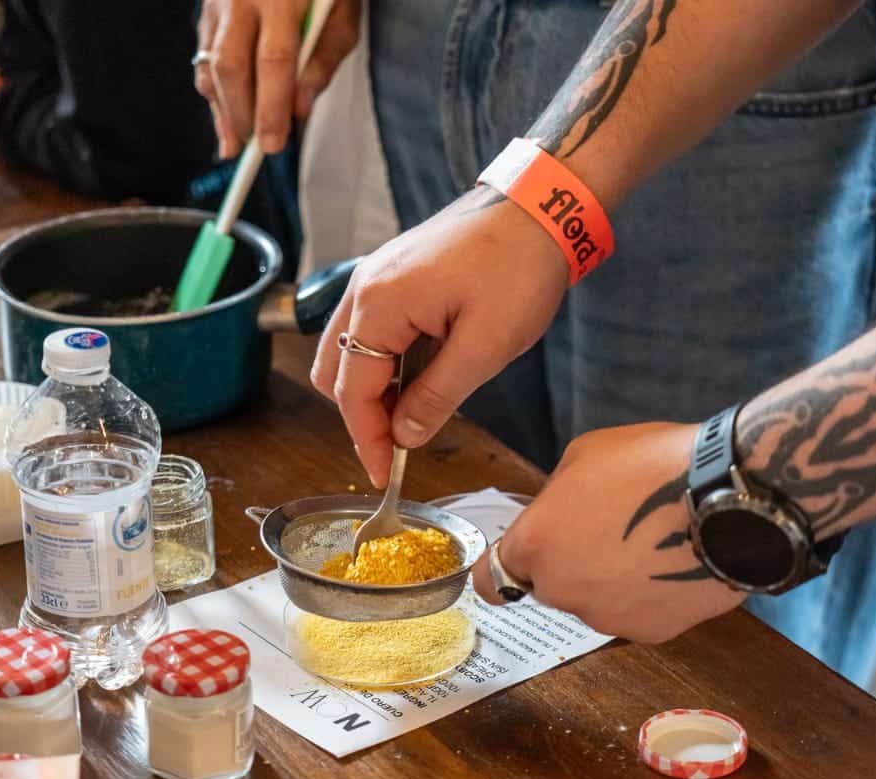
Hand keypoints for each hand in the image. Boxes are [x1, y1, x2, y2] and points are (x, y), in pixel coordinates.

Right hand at [195, 0, 361, 157]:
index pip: (273, 60)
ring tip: (235, 144)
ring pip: (210, 66)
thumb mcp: (342, 13)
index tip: (274, 142)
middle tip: (255, 149)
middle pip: (231, 67)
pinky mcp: (207, 12)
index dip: (271, 107)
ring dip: (223, 110)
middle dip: (241, 115)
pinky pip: (204, 59)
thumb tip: (300, 108)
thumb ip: (324, 60)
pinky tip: (226, 116)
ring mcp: (218, 4)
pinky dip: (215, 92)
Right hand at [310, 187, 567, 487]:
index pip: (353, 391)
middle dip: (361, 415)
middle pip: (335, 372)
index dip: (366, 439)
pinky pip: (370, 329)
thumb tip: (405, 436)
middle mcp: (364, 289)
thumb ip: (437, 396)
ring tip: (412, 416)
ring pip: (348, 352)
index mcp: (378, 306)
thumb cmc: (518, 266)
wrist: (540, 205)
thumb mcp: (485, 346)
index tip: (385, 475)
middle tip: (397, 449)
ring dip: (372, 390)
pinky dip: (384, 363)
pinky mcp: (393, 274)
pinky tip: (420, 379)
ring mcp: (375, 277)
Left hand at [471, 423, 745, 642]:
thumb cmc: (651, 464)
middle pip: (550, 585)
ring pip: (595, 601)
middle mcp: (561, 590)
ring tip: (650, 542)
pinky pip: (636, 612)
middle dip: (568, 563)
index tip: (524, 557)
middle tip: (607, 530)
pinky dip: (647, 594)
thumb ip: (558, 497)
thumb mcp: (584, 457)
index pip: (489, 580)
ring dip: (609, 580)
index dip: (505, 568)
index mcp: (533, 545)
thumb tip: (562, 516)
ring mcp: (606, 617)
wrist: (731, 499)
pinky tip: (674, 562)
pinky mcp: (651, 633)